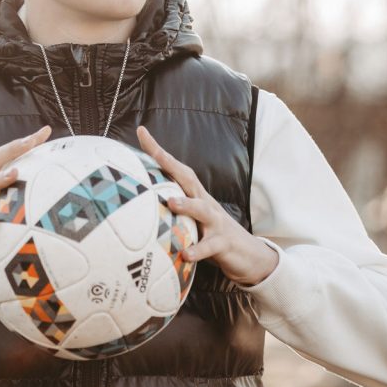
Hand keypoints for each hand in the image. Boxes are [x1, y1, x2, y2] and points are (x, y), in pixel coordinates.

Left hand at [137, 126, 277, 286]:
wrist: (249, 255)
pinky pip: (209, 247)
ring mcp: (215, 222)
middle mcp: (205, 204)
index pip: (175, 169)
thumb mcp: (191, 220)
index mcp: (195, 196)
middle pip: (188, 179)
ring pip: (201, 210)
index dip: (158, 151)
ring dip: (187, 205)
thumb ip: (170, 213)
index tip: (141, 131)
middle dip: (171, 165)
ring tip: (170, 203)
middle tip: (155, 153)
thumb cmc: (211, 235)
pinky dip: (198, 250)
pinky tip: (186, 255)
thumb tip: (137, 207)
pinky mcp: (223, 243)